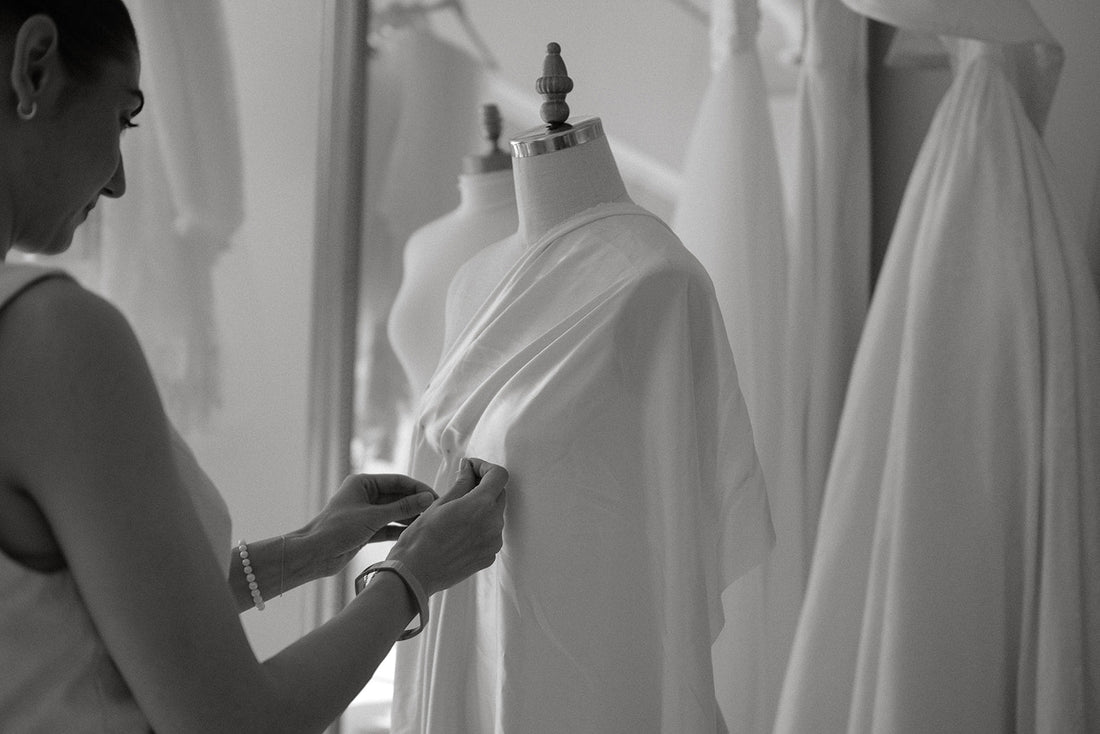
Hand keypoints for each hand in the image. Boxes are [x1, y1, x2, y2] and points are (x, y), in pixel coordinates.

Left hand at [303, 474, 437, 578]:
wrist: (314, 555)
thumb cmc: (338, 530)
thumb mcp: (373, 517)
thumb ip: (402, 508)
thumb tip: (427, 498)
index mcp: (363, 483)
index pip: (398, 481)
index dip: (418, 489)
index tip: (435, 498)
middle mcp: (365, 495)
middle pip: (397, 497)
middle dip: (415, 504)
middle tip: (436, 513)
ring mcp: (365, 513)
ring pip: (394, 513)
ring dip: (409, 518)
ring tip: (429, 524)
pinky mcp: (365, 530)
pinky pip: (387, 526)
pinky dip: (399, 529)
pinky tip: (414, 533)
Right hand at [387, 458, 507, 595]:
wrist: (415, 574)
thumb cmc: (421, 538)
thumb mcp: (439, 503)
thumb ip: (461, 483)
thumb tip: (469, 467)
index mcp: (481, 506)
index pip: (499, 475)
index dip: (486, 467)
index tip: (471, 468)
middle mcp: (494, 524)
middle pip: (499, 494)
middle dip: (484, 485)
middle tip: (462, 485)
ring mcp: (494, 542)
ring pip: (496, 515)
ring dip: (482, 507)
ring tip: (457, 512)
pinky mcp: (489, 556)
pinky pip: (491, 534)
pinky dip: (481, 527)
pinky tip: (460, 531)